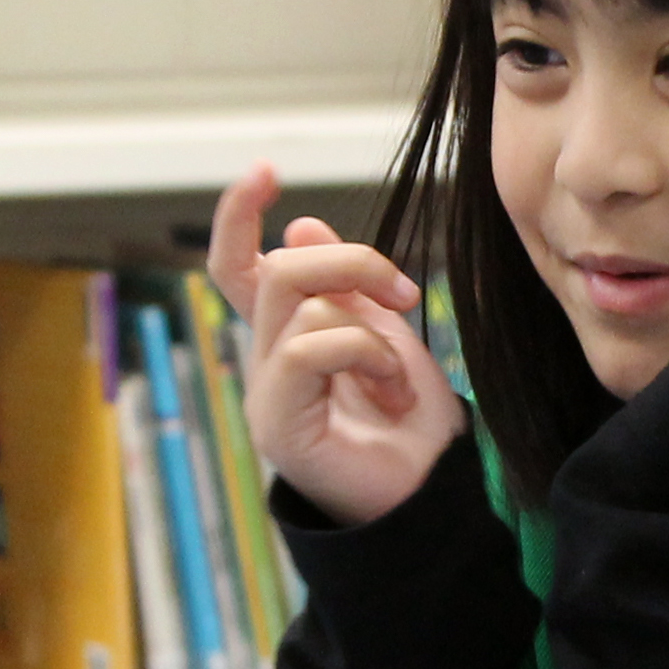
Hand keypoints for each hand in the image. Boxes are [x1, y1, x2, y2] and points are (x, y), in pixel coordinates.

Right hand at [206, 165, 463, 527]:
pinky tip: (390, 393)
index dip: (237, 215)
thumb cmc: (413, 427)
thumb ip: (347, 287)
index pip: (238, 266)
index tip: (265, 171)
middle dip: (352, 262)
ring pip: (296, 301)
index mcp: (288, 337)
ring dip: (369, 325)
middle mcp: (267, 361)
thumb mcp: (388, 335)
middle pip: (278, 270)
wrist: (432, 498)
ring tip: (399, 375)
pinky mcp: (277, 423)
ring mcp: (267, 394)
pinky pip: (307, 349)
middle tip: (407, 295)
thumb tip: (300, 226)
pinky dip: (361, 355)